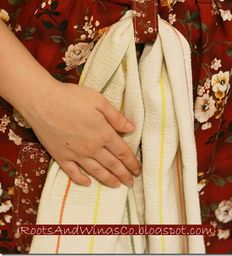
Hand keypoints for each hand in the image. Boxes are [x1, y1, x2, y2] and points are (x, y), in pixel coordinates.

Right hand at [26, 81, 140, 187]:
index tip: (137, 170)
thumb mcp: (99, 101)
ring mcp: (76, 154)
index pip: (122, 152)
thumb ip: (116, 117)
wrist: (43, 102)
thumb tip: (131, 129)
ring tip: (117, 186)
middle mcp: (92, 148)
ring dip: (108, 180)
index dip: (132, 162)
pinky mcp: (60, 156)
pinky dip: (81, 180)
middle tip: (131, 182)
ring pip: (96, 171)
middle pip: (112, 165)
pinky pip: (73, 173)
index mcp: (104, 134)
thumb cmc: (72, 98)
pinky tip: (88, 183)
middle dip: (123, 175)